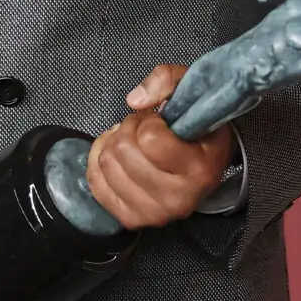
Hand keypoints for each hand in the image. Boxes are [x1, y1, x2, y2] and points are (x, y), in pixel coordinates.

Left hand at [86, 63, 231, 228]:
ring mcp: (153, 213)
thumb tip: (135, 100)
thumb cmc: (198, 128)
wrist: (205, 165)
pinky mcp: (131, 219)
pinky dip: (100, 160)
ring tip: (135, 142)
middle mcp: (177, 199)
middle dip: (129, 129)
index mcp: (199, 171)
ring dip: (114, 143)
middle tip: (144, 130)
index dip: (150, 121)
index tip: (161, 122)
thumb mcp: (193, 92)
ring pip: (106, 164)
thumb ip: (166, 80)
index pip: (150, 139)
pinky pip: (95, 182)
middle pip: (122, 150)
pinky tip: (119, 155)